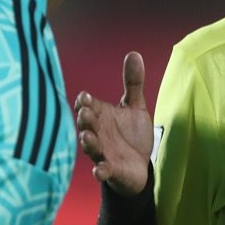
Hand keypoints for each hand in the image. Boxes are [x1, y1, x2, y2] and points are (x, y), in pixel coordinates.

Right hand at [75, 52, 153, 195]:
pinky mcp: (110, 170)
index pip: (88, 106)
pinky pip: (103, 171)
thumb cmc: (131, 134)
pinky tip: (100, 170)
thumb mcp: (135, 106)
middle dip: (85, 119)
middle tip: (85, 113)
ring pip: (91, 147)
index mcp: (101, 116)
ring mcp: (102, 152)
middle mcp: (97, 133)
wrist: (140, 164)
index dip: (85, 102)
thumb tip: (134, 53)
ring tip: (87, 137)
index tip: (85, 97)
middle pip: (86, 124)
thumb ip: (133, 82)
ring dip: (88, 142)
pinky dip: (100, 171)